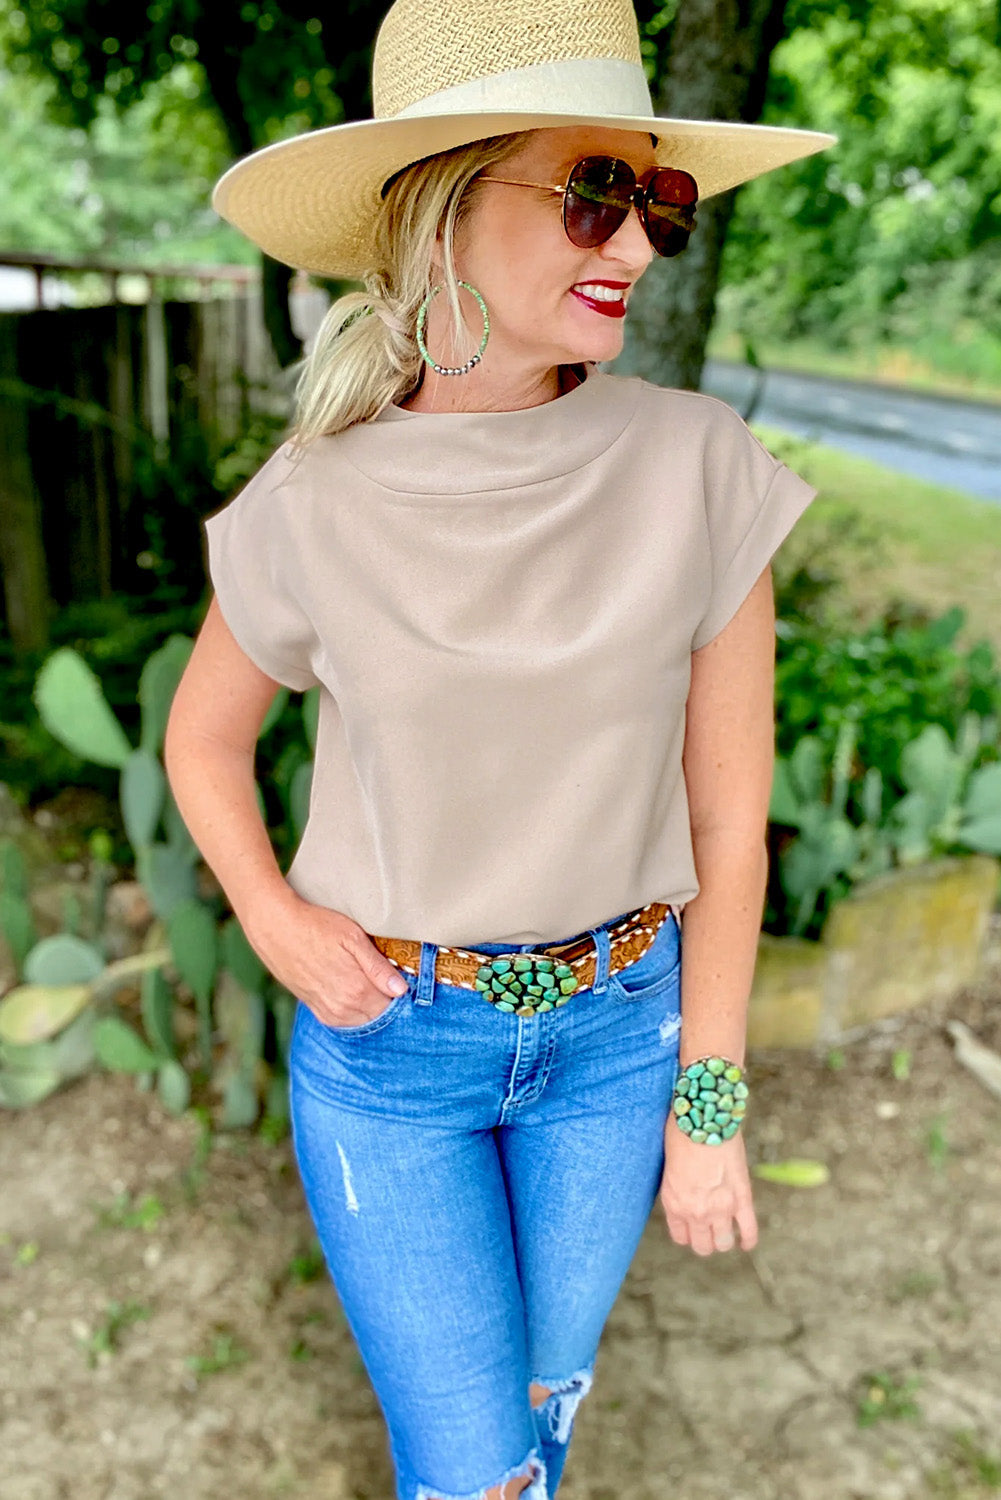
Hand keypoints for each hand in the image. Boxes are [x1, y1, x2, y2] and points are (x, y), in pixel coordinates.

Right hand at [240, 886, 409, 1027]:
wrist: (275, 928)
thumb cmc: (316, 926)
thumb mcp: (352, 937)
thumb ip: (378, 967)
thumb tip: (402, 989)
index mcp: (357, 989)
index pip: (393, 1003)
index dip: (399, 989)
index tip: (400, 975)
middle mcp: (343, 1007)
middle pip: (379, 1014)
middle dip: (386, 999)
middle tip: (386, 976)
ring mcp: (327, 1011)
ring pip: (362, 1020)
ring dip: (370, 1006)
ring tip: (367, 980)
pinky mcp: (314, 1009)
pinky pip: (343, 1021)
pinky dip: (353, 1011)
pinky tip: (352, 991)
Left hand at [659, 1111, 757, 1255]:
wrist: (703, 1117)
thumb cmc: (682, 1132)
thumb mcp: (670, 1165)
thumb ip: (679, 1185)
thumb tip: (688, 1189)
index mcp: (674, 1202)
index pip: (681, 1236)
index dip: (688, 1233)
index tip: (693, 1226)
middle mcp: (695, 1211)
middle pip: (703, 1246)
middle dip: (706, 1240)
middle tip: (709, 1229)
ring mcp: (720, 1208)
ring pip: (724, 1242)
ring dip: (725, 1239)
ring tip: (725, 1230)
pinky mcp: (742, 1198)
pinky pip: (748, 1228)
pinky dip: (749, 1238)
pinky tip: (747, 1241)